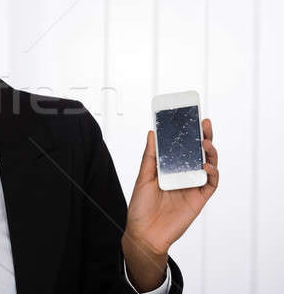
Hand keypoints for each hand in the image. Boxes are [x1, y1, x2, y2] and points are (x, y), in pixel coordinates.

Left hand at [124, 119, 218, 254]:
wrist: (145, 234)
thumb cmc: (141, 208)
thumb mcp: (143, 178)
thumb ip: (150, 156)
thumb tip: (152, 133)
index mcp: (169, 168)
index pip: (181, 147)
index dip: (187, 134)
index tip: (190, 118)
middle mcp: (182, 175)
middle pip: (198, 153)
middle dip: (203, 137)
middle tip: (204, 124)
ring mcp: (192, 186)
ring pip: (209, 165)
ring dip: (210, 153)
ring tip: (205, 144)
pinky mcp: (199, 199)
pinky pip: (211, 184)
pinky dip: (212, 174)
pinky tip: (206, 167)